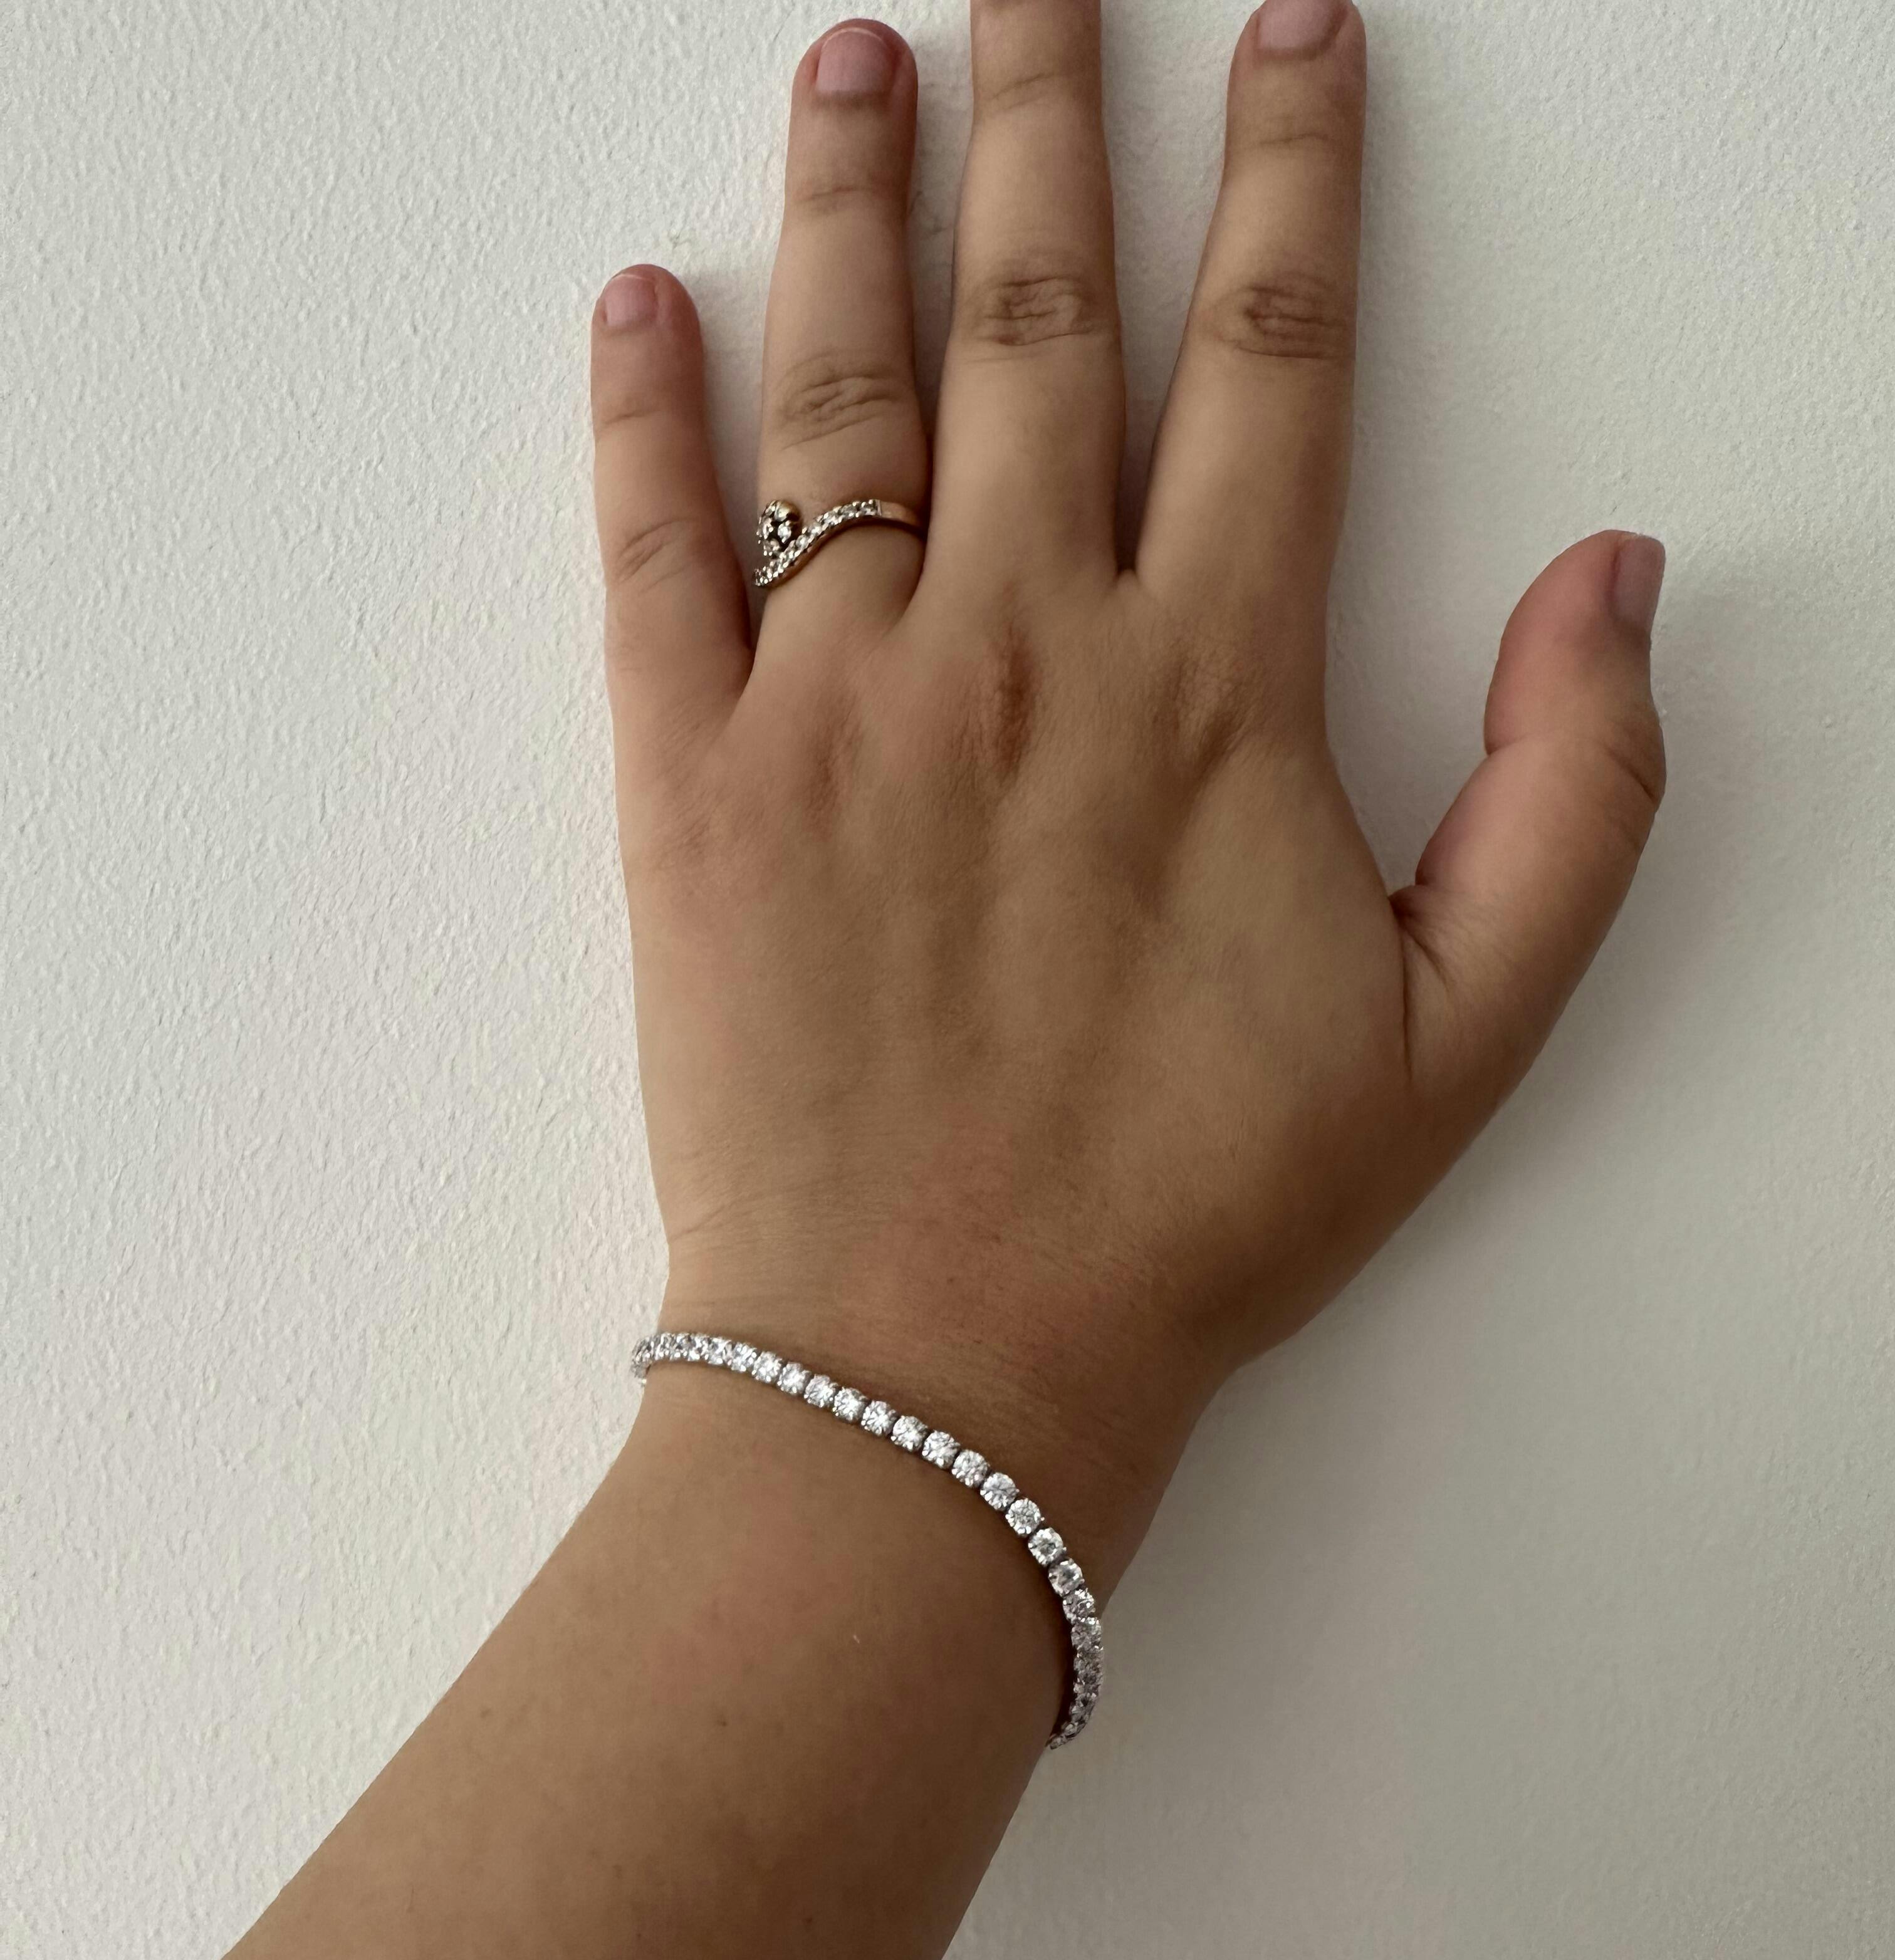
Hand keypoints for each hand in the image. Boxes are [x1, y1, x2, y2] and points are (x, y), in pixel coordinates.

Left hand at [589, 0, 1664, 1579]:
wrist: (940, 1367)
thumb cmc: (1190, 1216)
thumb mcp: (1461, 1041)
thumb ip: (1576, 799)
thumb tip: (1616, 577)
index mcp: (1211, 692)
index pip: (1273, 357)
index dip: (1295, 172)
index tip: (1289, 34)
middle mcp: (1022, 649)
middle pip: (1047, 313)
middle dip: (1057, 111)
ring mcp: (839, 703)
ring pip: (846, 386)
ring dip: (851, 201)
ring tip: (855, 59)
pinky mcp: (690, 786)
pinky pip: (653, 555)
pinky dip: (639, 416)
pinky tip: (639, 303)